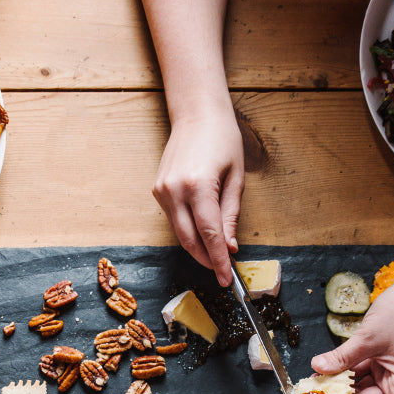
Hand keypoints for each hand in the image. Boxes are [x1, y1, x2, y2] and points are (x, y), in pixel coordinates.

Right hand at [152, 107, 243, 285]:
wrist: (196, 114)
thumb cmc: (223, 139)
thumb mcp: (236, 178)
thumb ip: (231, 215)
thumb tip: (230, 246)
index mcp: (198, 185)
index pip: (210, 235)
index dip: (219, 260)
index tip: (226, 279)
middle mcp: (175, 191)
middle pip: (190, 240)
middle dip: (207, 260)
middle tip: (223, 272)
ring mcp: (162, 191)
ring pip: (180, 233)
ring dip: (198, 249)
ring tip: (216, 256)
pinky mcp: (157, 191)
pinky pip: (175, 220)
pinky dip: (189, 232)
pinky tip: (203, 235)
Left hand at [310, 269, 393, 393]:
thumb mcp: (368, 337)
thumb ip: (342, 357)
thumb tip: (318, 369)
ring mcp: (392, 371)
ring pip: (363, 388)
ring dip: (341, 386)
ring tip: (317, 383)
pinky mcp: (384, 360)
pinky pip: (363, 373)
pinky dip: (346, 372)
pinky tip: (327, 369)